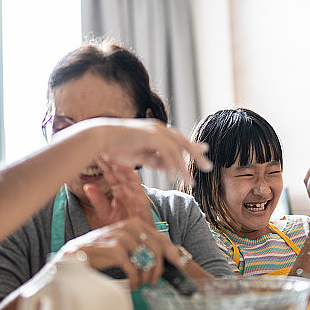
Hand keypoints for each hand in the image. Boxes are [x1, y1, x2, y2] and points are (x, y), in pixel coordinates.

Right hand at [54, 217, 185, 289]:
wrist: (75, 256)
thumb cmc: (101, 253)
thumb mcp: (124, 246)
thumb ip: (143, 248)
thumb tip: (168, 259)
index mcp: (135, 223)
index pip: (161, 238)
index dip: (173, 253)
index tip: (180, 265)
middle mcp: (130, 226)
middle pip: (157, 251)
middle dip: (157, 270)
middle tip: (152, 283)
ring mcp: (122, 236)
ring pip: (147, 261)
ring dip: (144, 277)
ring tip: (138, 284)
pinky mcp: (115, 249)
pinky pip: (134, 269)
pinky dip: (134, 280)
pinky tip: (130, 285)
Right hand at [59, 118, 211, 187]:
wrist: (101, 138)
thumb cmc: (117, 147)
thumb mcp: (141, 156)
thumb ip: (155, 160)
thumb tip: (169, 168)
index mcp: (157, 131)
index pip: (179, 139)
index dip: (191, 147)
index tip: (204, 152)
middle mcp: (159, 129)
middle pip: (183, 142)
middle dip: (196, 155)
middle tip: (208, 167)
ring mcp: (156, 131)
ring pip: (177, 149)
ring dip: (184, 166)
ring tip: (190, 181)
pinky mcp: (151, 136)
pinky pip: (166, 153)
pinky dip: (171, 165)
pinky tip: (172, 177)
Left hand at [84, 155, 152, 224]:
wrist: (136, 243)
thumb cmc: (123, 228)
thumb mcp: (106, 213)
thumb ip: (98, 200)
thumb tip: (87, 186)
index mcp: (122, 191)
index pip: (113, 174)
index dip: (106, 164)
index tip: (97, 154)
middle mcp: (130, 191)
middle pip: (122, 173)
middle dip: (114, 162)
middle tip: (104, 150)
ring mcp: (137, 196)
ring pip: (131, 178)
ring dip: (123, 169)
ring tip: (113, 159)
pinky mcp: (143, 204)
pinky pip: (137, 191)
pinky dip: (130, 185)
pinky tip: (121, 178)